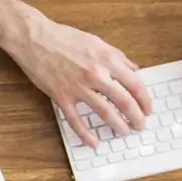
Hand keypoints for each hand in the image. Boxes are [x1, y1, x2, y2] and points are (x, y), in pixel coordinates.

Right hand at [4, 16, 152, 146]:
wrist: (34, 39)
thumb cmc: (62, 38)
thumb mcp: (96, 42)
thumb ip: (117, 57)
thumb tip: (133, 69)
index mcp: (107, 59)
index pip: (135, 84)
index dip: (145, 101)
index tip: (147, 109)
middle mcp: (96, 74)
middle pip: (124, 102)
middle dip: (136, 117)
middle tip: (140, 125)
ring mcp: (78, 87)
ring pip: (105, 112)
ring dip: (118, 126)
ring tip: (124, 132)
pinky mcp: (62, 97)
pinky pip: (76, 121)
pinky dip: (86, 134)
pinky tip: (93, 142)